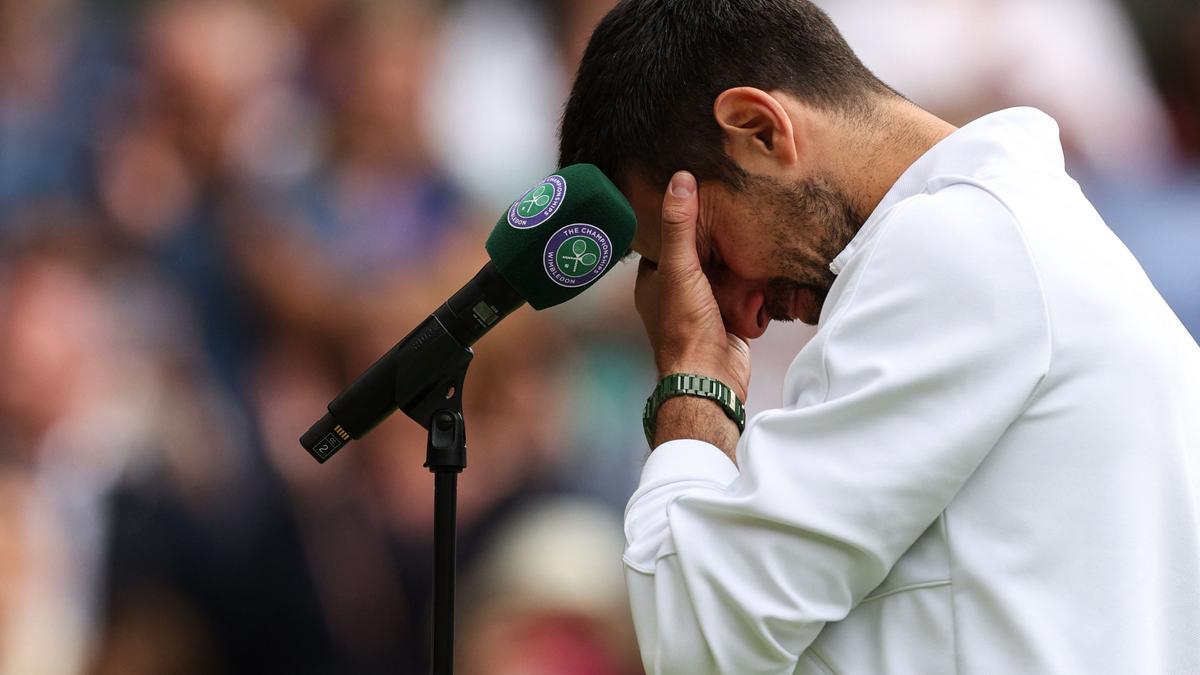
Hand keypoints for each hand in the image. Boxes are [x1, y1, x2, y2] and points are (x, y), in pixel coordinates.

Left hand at [635, 171, 750, 455]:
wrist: (711, 377)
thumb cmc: (686, 328)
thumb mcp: (680, 268)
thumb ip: (679, 226)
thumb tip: (679, 180)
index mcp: (653, 282)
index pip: (663, 241)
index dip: (679, 219)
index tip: (697, 194)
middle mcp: (675, 294)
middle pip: (696, 255)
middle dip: (713, 238)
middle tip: (731, 207)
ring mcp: (702, 308)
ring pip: (720, 273)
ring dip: (733, 258)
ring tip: (749, 227)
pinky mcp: (727, 318)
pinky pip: (740, 291)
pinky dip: (749, 281)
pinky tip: (761, 261)